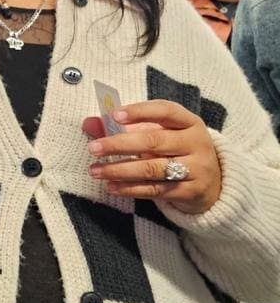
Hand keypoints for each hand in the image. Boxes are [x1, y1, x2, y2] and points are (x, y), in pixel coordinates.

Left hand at [82, 99, 222, 213]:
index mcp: (189, 122)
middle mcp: (197, 143)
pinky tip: (111, 186)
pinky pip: (156, 190)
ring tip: (95, 170)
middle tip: (93, 148)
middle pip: (154, 141)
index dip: (140, 111)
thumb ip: (124, 127)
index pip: (165, 110)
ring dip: (119, 170)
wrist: (215, 183)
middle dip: (120, 144)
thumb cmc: (177, 150)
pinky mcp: (192, 192)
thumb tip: (89, 123)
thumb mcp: (159, 134)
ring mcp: (198, 168)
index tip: (114, 115)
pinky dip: (131, 188)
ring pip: (153, 168)